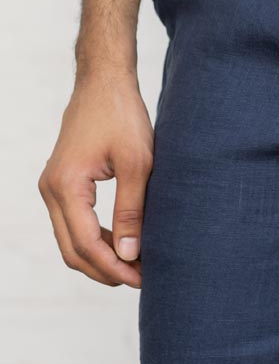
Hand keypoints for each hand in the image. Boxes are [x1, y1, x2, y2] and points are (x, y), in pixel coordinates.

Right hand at [38, 72, 153, 287]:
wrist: (103, 83)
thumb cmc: (121, 115)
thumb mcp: (136, 163)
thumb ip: (131, 209)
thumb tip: (129, 254)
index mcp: (66, 186)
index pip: (87, 244)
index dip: (115, 268)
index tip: (143, 279)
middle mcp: (51, 190)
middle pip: (73, 250)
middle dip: (105, 270)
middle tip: (142, 279)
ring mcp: (52, 188)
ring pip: (71, 241)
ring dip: (101, 257)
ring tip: (137, 265)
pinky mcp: (62, 184)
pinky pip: (73, 224)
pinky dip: (96, 239)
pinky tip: (124, 243)